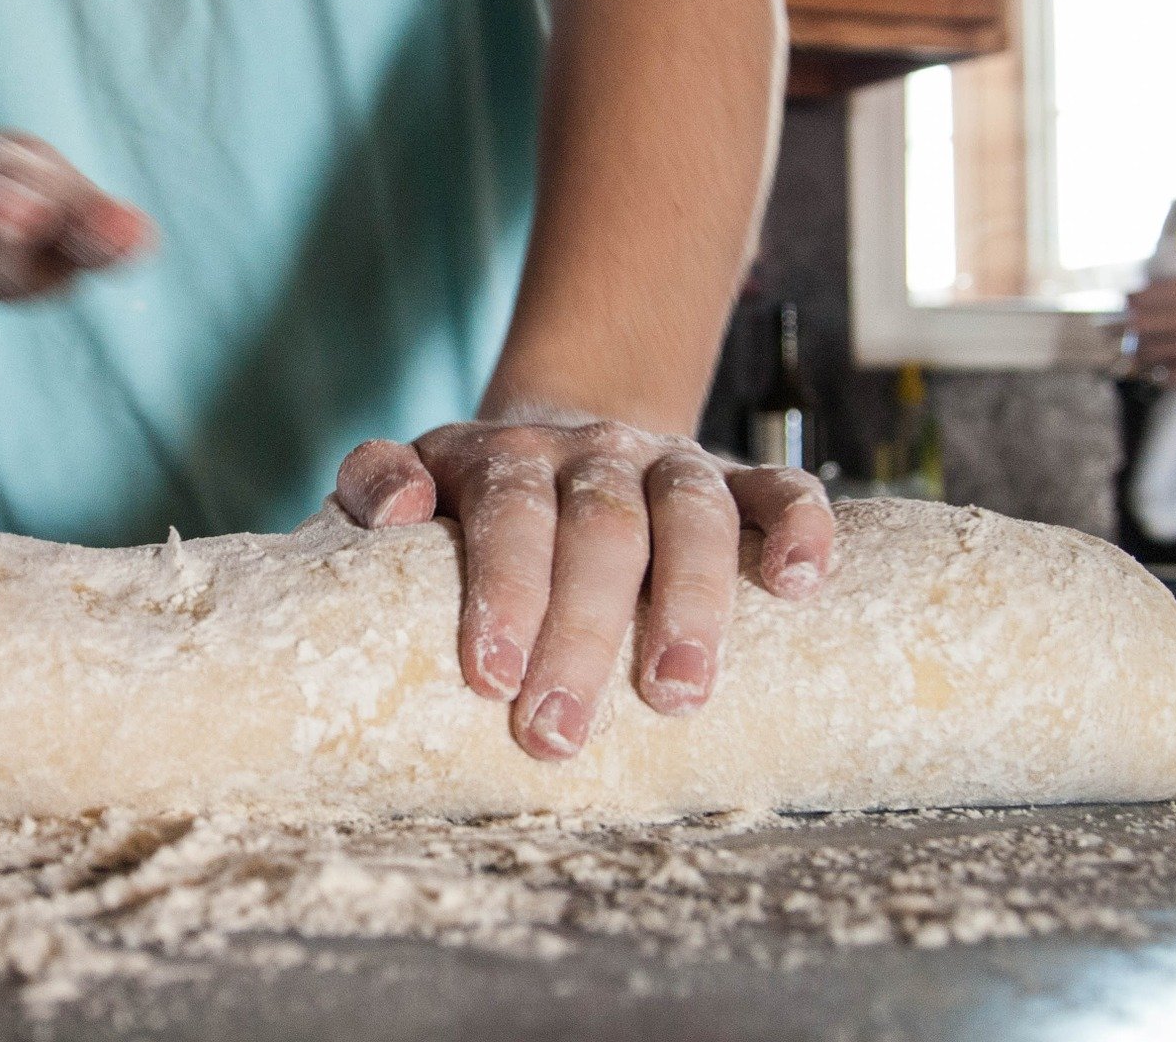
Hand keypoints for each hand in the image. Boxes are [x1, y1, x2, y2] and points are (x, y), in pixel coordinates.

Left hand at [335, 414, 834, 760]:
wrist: (561, 443)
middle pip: (599, 528)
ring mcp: (668, 462)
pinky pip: (781, 488)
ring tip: (677, 695)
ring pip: (691, 512)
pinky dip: (800, 528)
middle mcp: (592, 452)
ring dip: (690, 600)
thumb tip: (399, 510)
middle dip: (582, 632)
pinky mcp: (736, 480)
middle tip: (558, 732)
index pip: (507, 512)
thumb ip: (376, 483)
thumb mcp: (410, 477)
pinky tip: (800, 585)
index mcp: (505, 457)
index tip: (490, 677)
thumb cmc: (473, 500)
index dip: (503, 589)